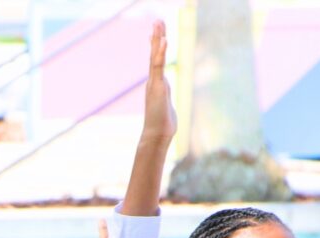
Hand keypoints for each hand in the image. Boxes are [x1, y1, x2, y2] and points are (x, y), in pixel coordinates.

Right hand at [141, 20, 175, 142]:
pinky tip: (163, 40)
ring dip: (157, 39)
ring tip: (158, 24)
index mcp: (157, 84)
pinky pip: (158, 65)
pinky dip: (160, 52)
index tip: (159, 33)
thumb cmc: (162, 125)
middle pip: (155, 54)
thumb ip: (165, 102)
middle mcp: (154, 81)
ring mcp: (154, 83)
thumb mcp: (166, 108)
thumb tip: (165, 107)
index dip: (157, 47)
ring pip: (155, 56)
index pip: (157, 61)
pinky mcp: (157, 86)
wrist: (156, 135)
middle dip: (156, 37)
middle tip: (158, 21)